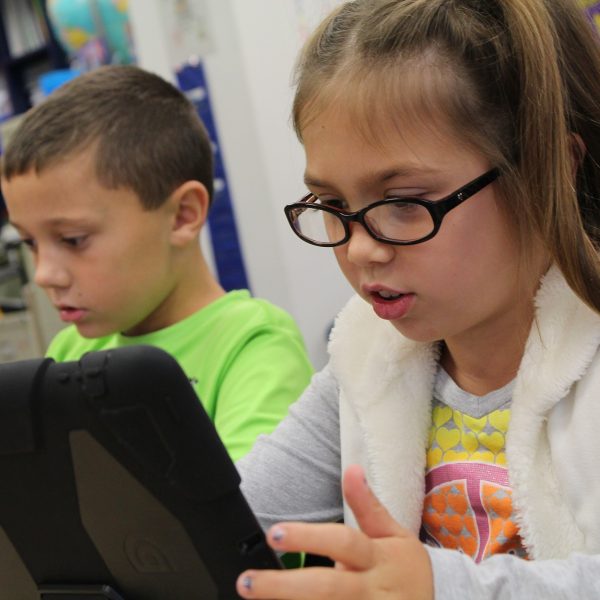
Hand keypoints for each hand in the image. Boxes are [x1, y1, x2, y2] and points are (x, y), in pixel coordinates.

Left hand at [236, 464, 433, 598]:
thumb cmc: (405, 567)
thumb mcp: (394, 534)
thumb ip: (369, 506)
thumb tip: (351, 470)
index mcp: (378, 558)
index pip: (343, 544)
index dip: (309, 538)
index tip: (274, 533)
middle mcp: (372, 590)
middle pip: (327, 590)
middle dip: (285, 588)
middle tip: (248, 582)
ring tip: (256, 599)